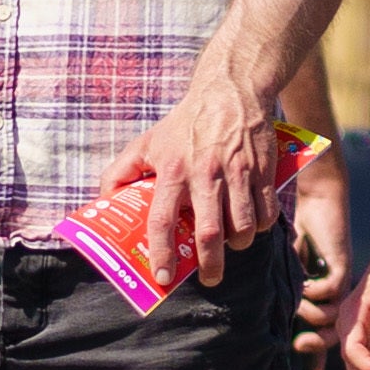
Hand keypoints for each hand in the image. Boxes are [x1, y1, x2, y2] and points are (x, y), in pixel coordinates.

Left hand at [111, 54, 285, 284]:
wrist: (230, 91)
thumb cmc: (184, 123)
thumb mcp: (147, 142)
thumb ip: (121, 171)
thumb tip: (103, 201)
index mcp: (172, 171)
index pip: (163, 220)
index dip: (162, 253)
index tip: (163, 277)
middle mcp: (204, 174)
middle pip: (209, 232)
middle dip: (210, 264)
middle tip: (209, 279)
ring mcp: (237, 173)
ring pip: (242, 226)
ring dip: (238, 244)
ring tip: (232, 246)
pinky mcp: (263, 169)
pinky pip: (265, 211)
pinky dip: (259, 226)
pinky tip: (251, 225)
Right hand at [288, 150, 351, 367]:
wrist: (319, 200)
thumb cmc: (300, 230)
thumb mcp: (285, 264)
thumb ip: (279, 286)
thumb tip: (253, 308)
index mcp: (321, 295)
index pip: (322, 330)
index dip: (319, 351)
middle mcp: (334, 291)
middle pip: (333, 329)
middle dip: (319, 343)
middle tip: (299, 345)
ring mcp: (339, 280)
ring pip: (333, 313)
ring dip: (313, 314)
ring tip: (299, 306)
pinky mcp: (341, 265)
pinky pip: (332, 290)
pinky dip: (316, 292)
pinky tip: (304, 286)